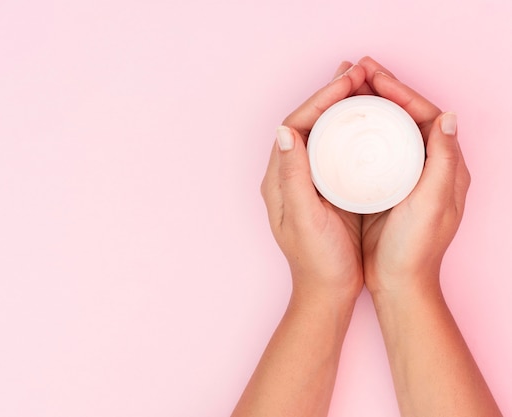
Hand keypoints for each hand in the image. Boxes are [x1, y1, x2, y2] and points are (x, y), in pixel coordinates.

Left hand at [260, 62, 367, 302]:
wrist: (327, 292)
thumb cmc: (316, 261)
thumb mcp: (304, 218)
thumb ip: (293, 177)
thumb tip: (284, 132)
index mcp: (279, 179)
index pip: (297, 125)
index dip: (321, 99)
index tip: (347, 81)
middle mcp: (289, 175)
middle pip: (308, 123)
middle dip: (331, 95)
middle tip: (358, 71)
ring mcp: (307, 181)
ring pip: (323, 133)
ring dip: (340, 107)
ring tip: (363, 85)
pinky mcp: (325, 189)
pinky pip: (336, 149)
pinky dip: (350, 129)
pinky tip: (368, 121)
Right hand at [357, 56, 471, 295]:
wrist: (399, 283)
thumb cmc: (416, 248)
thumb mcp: (433, 203)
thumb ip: (444, 160)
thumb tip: (449, 116)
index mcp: (445, 166)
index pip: (424, 114)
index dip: (398, 91)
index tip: (372, 74)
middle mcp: (427, 166)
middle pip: (404, 117)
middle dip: (381, 92)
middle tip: (354, 72)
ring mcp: (405, 176)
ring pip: (386, 131)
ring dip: (367, 108)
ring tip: (345, 90)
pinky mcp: (385, 187)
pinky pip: (372, 150)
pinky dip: (358, 133)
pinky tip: (340, 127)